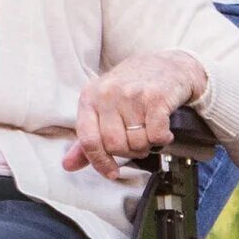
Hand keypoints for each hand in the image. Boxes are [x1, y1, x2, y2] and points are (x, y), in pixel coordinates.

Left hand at [63, 52, 207, 180]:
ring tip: (150, 133)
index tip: (111, 172)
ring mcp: (131, 94)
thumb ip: (88, 137)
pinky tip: (163, 131)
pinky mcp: (155, 97)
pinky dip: (162, 139)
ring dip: (147, 145)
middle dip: (129, 153)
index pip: (88, 140)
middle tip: (138, 144)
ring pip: (136, 143)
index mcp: (89, 97)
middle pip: (114, 146)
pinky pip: (156, 135)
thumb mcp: (104, 106)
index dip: (99, 161)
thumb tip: (68, 165)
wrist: (170, 65)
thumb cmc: (134, 87)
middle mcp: (107, 94)